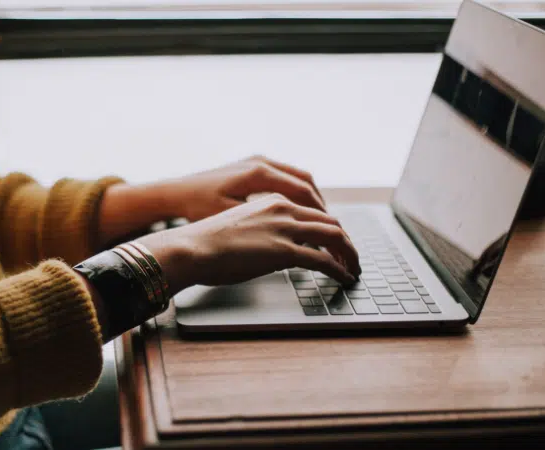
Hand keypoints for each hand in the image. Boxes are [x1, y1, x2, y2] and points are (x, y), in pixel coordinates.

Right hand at [136, 193, 360, 294]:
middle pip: (329, 221)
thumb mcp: (238, 227)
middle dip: (345, 241)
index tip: (334, 242)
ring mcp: (285, 229)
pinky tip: (344, 278)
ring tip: (353, 268)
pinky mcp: (284, 251)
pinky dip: (340, 269)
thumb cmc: (205, 242)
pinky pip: (324, 260)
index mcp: (271, 200)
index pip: (312, 211)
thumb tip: (269, 249)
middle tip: (351, 257)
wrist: (191, 248)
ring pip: (334, 236)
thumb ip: (260, 231)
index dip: (329, 228)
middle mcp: (283, 209)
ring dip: (349, 254)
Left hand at [161, 155, 325, 221]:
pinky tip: (298, 210)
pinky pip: (285, 176)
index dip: (320, 215)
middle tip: (332, 229)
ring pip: (298, 178)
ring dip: (311, 199)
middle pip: (306, 183)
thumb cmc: (197, 208)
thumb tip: (294, 236)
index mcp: (259, 174)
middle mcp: (261, 162)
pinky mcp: (251, 165)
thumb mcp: (231, 219)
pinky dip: (297, 192)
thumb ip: (264, 225)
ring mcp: (257, 161)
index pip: (303, 192)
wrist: (175, 192)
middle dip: (321, 207)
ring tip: (320, 221)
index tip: (331, 232)